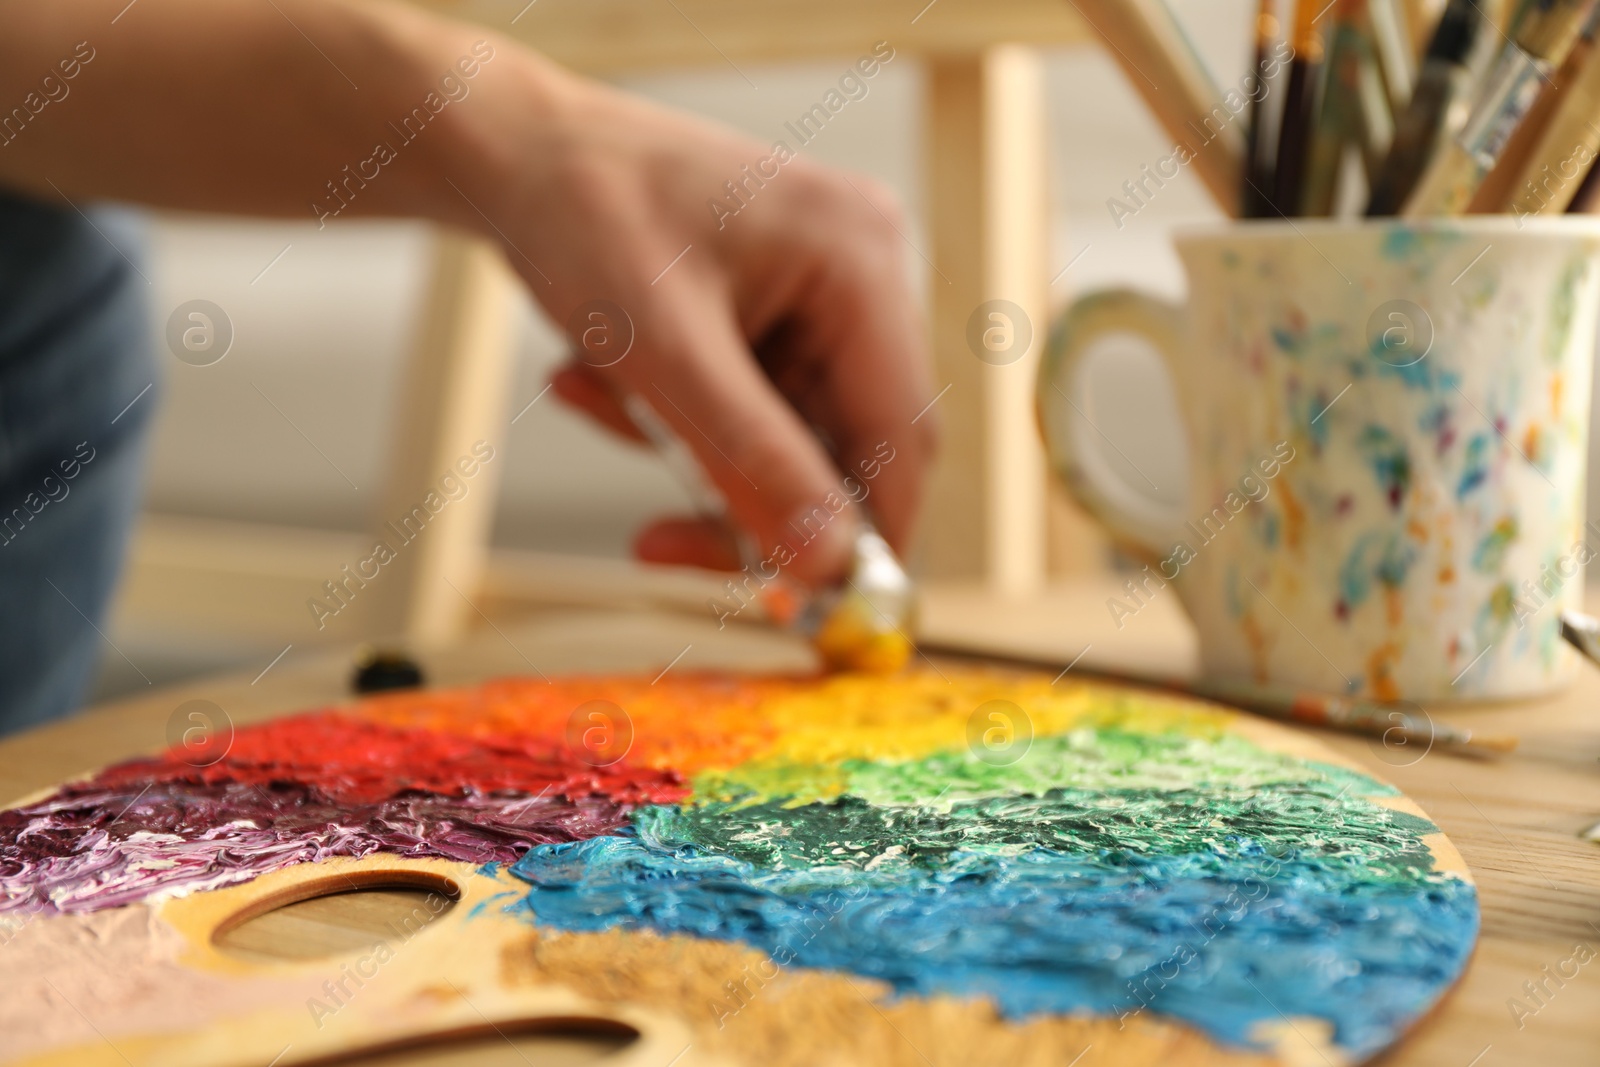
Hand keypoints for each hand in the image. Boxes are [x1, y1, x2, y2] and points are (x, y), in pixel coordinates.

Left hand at [456, 58, 936, 585]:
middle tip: (661, 543)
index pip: (902, 429)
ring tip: (594, 393)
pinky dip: (672, 418)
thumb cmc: (584, 212)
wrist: (511, 151)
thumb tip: (827, 564)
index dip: (869, 532)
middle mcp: (856, 273)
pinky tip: (594, 375)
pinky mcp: (771, 312)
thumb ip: (753, 460)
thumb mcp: (665, 353)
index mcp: (859, 259)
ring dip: (687, 449)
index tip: (817, 608)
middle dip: (743, 491)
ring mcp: (815, 293)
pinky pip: (745, 409)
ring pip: (783, 436)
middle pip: (842, 442)